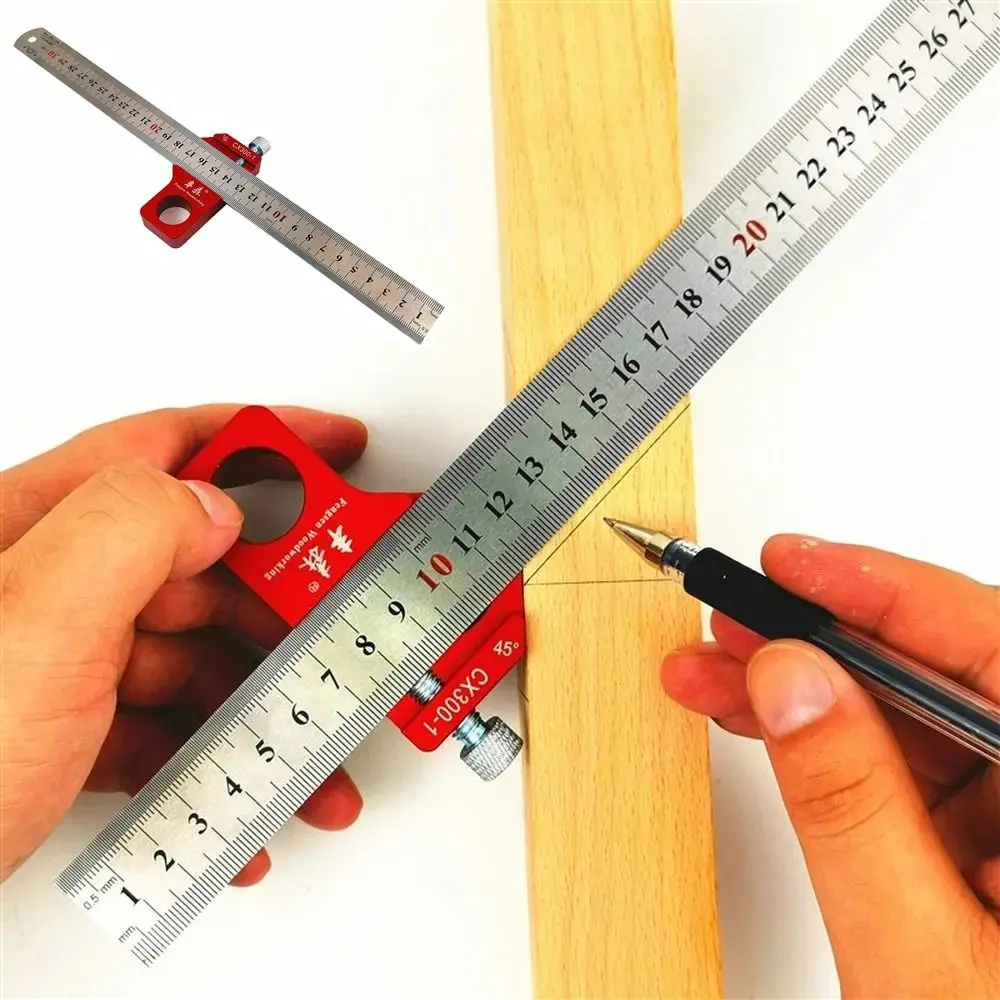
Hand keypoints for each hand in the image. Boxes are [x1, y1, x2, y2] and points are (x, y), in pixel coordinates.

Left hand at [0, 404, 367, 884]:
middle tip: (344, 629)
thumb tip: (214, 505)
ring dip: (264, 705)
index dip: (265, 437)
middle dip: (288, 603)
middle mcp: (49, 585)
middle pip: (201, 562)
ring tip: (310, 751)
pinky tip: (236, 796)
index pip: (170, 446)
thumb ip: (131, 532)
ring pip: (193, 654)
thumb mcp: (31, 624)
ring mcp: (57, 661)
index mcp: (37, 529)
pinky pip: (162, 725)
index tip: (334, 447)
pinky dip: (212, 759)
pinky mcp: (61, 732)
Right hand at [662, 536, 999, 997]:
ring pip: (920, 717)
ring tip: (719, 678)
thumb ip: (848, 804)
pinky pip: (914, 765)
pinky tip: (770, 723)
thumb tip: (792, 680)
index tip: (793, 562)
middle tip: (734, 625)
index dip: (884, 590)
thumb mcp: (915, 958)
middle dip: (825, 644)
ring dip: (814, 692)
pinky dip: (835, 743)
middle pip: (951, 676)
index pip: (993, 651)